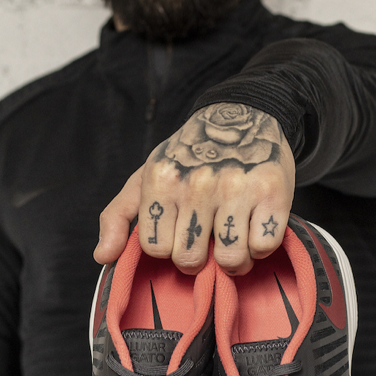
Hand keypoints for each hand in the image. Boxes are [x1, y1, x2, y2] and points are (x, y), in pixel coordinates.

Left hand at [95, 103, 294, 274]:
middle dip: (199, 257)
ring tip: (233, 238)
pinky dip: (260, 245)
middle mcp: (198, 184)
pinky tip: (254, 225)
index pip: (155, 249)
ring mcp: (237, 189)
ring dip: (233, 259)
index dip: (169, 247)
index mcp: (162, 180)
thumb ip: (117, 216)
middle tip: (208, 237)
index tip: (179, 232)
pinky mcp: (273, 193)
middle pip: (190, 260)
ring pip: (230, 261)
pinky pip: (263, 247)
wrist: (244, 115)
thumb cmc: (190, 154)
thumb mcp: (146, 176)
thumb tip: (103, 257)